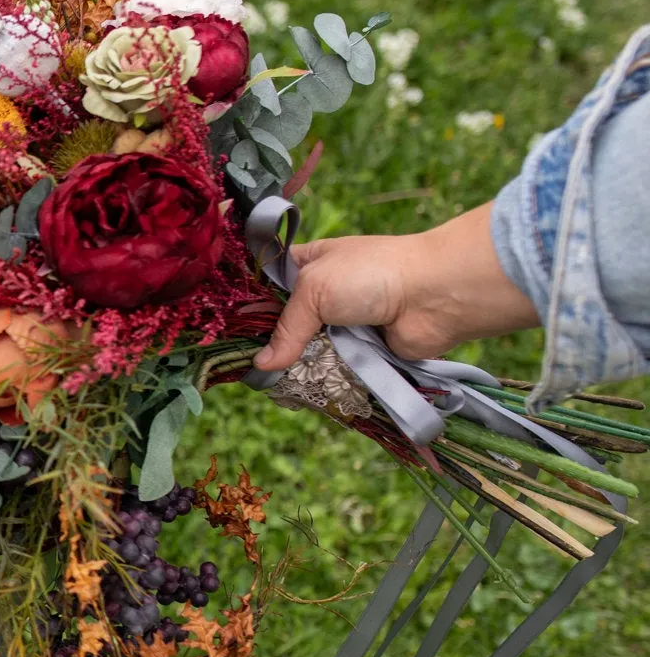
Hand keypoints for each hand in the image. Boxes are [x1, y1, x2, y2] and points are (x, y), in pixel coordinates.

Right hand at [252, 204, 539, 369]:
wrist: (434, 296)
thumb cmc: (371, 274)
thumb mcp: (315, 288)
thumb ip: (286, 327)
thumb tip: (262, 366)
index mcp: (309, 263)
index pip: (267, 282)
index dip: (247, 303)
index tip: (223, 327)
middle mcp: (323, 294)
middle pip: (283, 322)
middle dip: (266, 342)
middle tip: (237, 363)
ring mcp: (342, 325)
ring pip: (305, 350)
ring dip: (293, 366)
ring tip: (266, 385)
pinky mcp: (360, 353)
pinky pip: (331, 370)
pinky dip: (320, 380)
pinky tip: (298, 393)